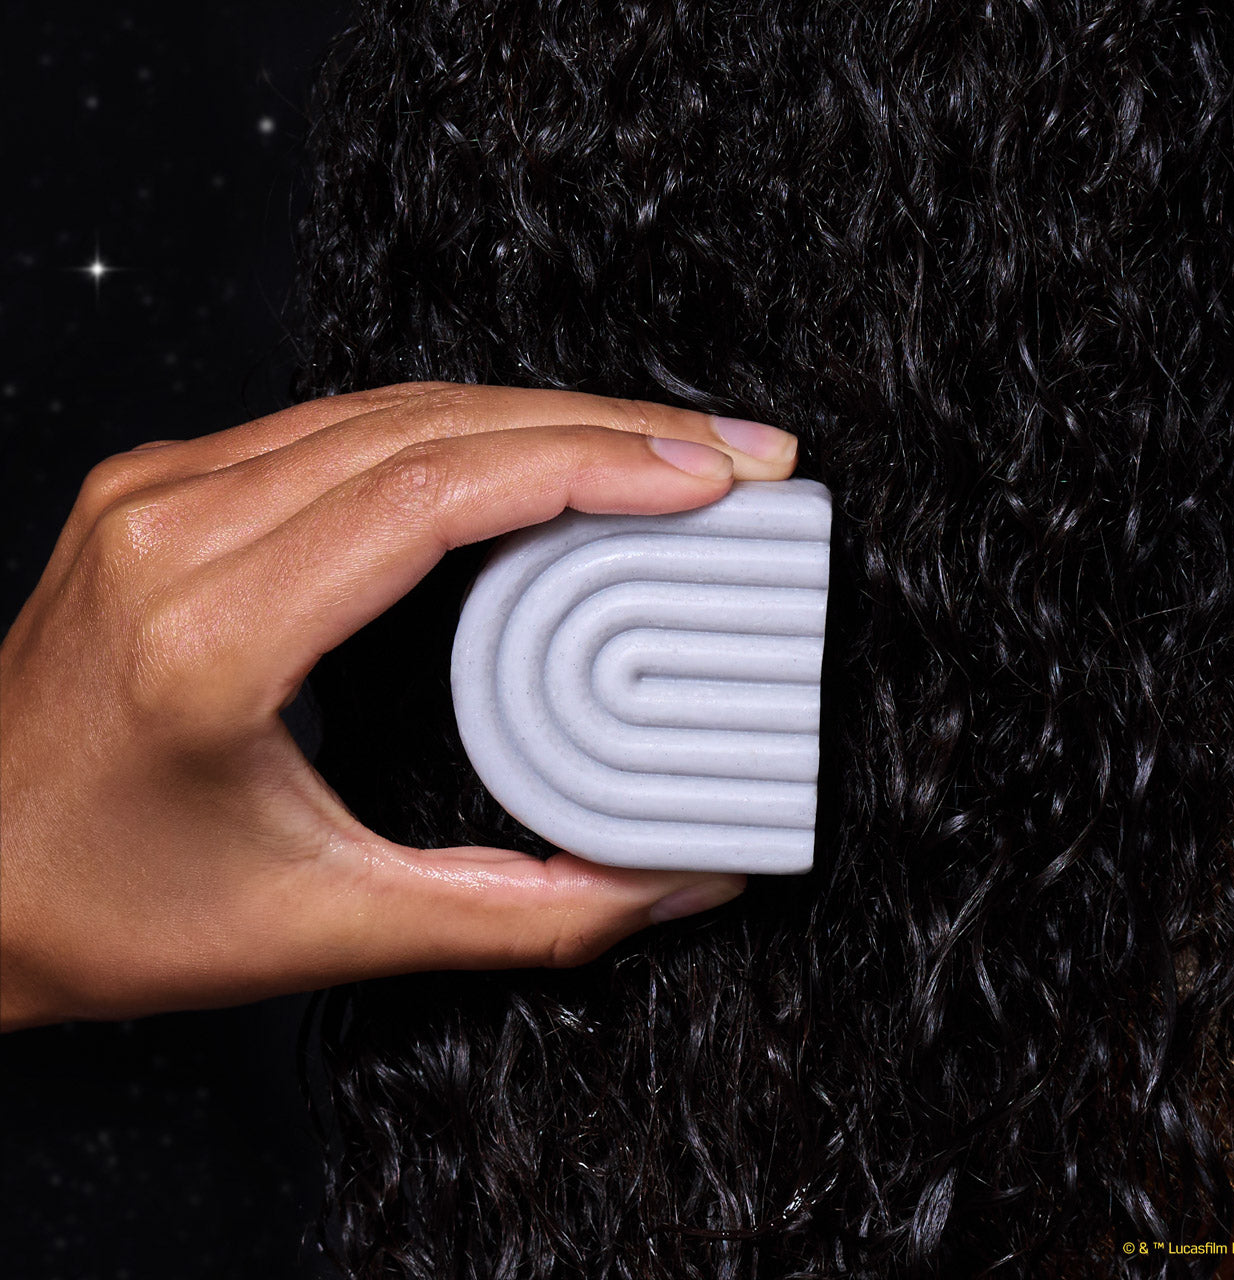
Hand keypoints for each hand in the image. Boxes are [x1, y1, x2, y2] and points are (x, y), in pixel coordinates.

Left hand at [0, 383, 797, 1029]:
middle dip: (602, 426)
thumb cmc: (105, 910)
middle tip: (728, 452)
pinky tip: (540, 453)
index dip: (588, 464)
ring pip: (390, 409)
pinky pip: (341, 425)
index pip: (430, 493)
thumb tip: (672, 883)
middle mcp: (173, 529)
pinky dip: (463, 431)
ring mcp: (162, 492)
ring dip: (540, 417)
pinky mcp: (169, 490)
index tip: (703, 474)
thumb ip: (525, 913)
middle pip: (428, 427)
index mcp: (209, 632)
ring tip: (664, 448)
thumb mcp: (329, 927)